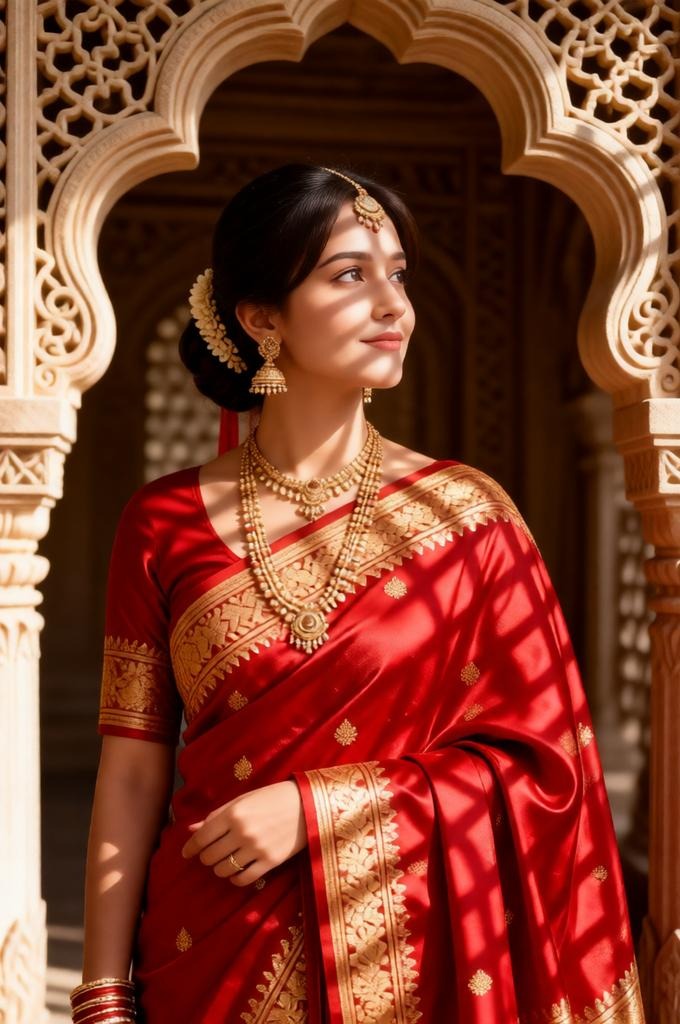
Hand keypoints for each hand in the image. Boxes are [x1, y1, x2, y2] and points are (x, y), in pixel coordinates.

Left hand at [180, 780, 306, 886]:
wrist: (307, 804)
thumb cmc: (272, 797)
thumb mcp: (243, 800)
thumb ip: (216, 816)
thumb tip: (191, 830)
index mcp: (233, 813)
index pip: (202, 837)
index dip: (190, 848)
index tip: (185, 853)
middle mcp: (242, 832)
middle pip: (210, 856)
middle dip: (206, 857)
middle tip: (210, 854)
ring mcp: (256, 848)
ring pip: (224, 869)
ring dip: (219, 868)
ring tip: (225, 861)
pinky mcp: (270, 861)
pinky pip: (243, 878)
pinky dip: (235, 878)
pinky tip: (236, 872)